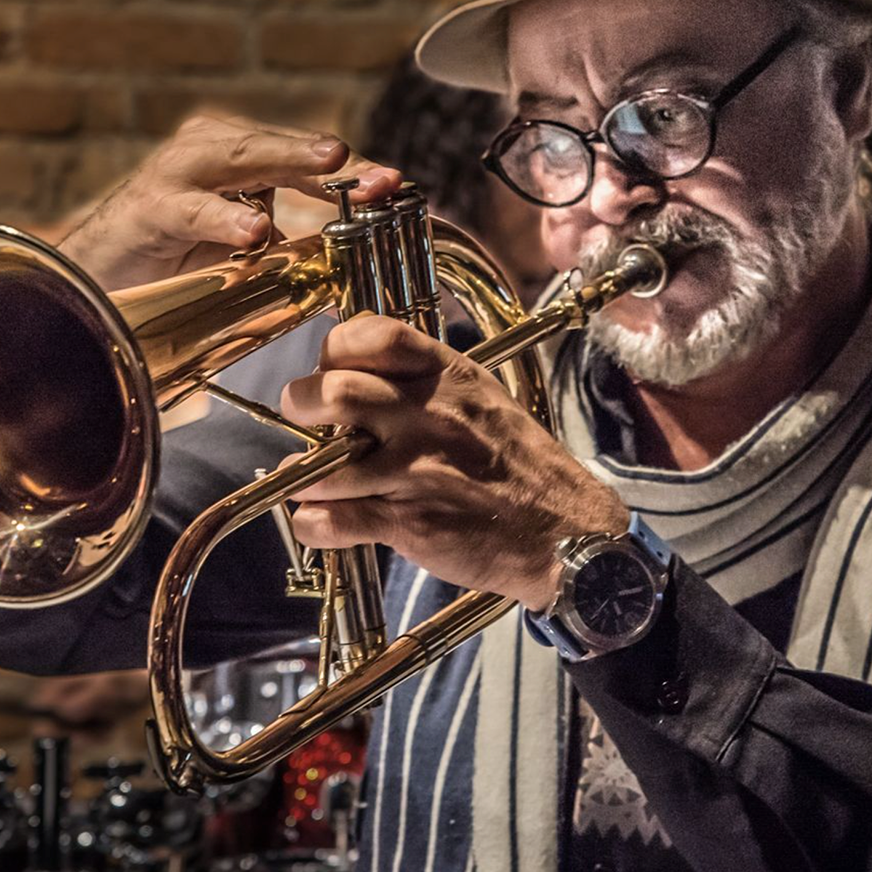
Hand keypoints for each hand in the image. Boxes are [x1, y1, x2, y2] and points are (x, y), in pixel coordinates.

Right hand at [58, 113, 399, 290]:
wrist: (98, 275)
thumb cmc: (174, 255)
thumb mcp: (243, 245)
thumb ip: (289, 239)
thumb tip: (349, 250)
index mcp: (240, 154)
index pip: (307, 161)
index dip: (354, 174)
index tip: (399, 186)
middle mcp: (212, 148)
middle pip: (283, 150)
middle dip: (335, 163)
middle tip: (379, 174)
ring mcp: (178, 172)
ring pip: (241, 159)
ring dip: (288, 160)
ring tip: (331, 166)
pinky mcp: (149, 207)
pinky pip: (193, 210)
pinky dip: (224, 219)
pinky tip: (254, 231)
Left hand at [281, 315, 629, 611]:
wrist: (568, 535)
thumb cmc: (524, 468)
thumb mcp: (485, 401)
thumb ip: (429, 382)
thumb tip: (364, 369)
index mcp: (451, 379)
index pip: (377, 335)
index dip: (338, 347)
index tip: (330, 366)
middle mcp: (430, 418)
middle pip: (334, 392)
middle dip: (303, 403)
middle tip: (307, 418)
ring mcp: (417, 472)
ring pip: (324, 462)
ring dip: (303, 473)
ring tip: (309, 479)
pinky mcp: (409, 525)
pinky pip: (331, 520)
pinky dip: (311, 523)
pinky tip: (318, 522)